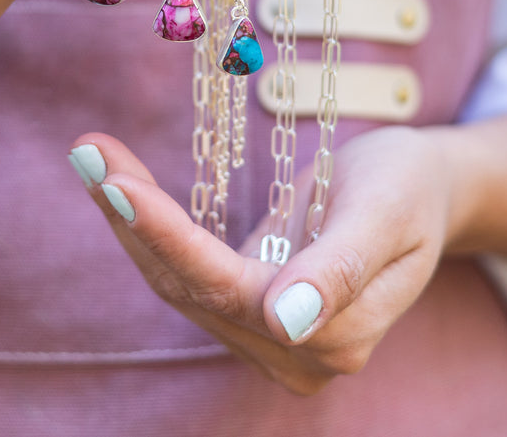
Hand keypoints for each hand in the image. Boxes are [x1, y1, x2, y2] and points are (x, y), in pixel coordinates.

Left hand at [68, 127, 454, 394]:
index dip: (170, 238)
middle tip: (87, 152)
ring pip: (177, 281)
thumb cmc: (409, 188)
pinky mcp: (246, 311)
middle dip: (133, 218)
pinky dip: (147, 224)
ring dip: (128, 219)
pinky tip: (115, 180)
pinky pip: (184, 270)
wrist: (419, 190)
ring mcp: (267, 338)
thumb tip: (286, 324)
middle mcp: (294, 353)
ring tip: (91, 154)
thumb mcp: (387, 212)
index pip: (232, 289)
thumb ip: (342, 269)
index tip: (119, 187)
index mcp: (335, 336)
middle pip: (193, 287)